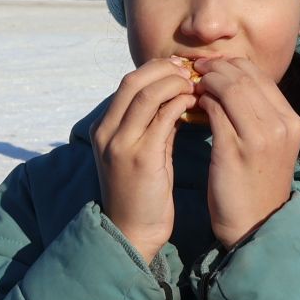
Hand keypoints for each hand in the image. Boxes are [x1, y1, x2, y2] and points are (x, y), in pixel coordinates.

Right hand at [93, 58, 197, 262]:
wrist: (133, 231)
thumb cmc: (143, 193)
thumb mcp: (142, 152)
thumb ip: (152, 125)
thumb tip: (175, 97)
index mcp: (103, 128)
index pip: (128, 82)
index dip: (156, 69)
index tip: (180, 68)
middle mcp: (107, 132)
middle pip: (134, 81)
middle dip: (166, 70)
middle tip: (192, 71)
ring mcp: (121, 144)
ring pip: (147, 95)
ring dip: (175, 84)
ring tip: (196, 86)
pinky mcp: (140, 158)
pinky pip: (163, 118)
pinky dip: (180, 105)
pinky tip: (195, 105)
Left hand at [193, 56, 299, 249]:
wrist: (256, 225)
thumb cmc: (256, 185)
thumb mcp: (270, 145)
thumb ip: (259, 115)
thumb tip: (232, 82)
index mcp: (291, 121)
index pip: (259, 75)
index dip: (231, 65)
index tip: (211, 68)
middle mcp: (280, 125)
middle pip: (244, 76)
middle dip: (215, 69)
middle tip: (195, 72)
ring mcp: (260, 137)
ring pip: (228, 88)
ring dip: (206, 82)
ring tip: (191, 86)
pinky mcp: (234, 149)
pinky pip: (213, 110)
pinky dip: (200, 102)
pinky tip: (191, 105)